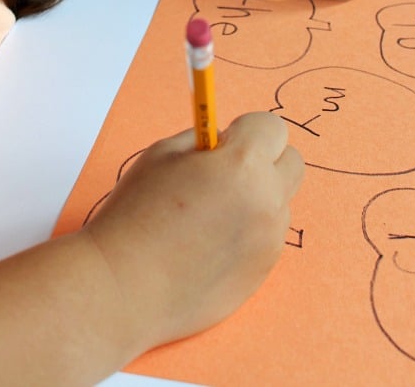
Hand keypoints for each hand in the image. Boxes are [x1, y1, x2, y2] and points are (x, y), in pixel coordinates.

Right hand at [84, 111, 303, 354]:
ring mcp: (269, 240)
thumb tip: (225, 140)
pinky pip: (269, 235)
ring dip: (258, 196)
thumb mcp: (162, 154)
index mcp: (243, 164)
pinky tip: (211, 242)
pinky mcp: (263, 271)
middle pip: (291, 162)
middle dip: (263, 158)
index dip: (245, 129)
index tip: (223, 142)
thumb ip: (203, 141)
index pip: (272, 127)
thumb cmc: (136, 216)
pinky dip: (250, 230)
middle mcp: (266, 200)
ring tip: (211, 213)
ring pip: (281, 201)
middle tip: (224, 172)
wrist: (123, 287)